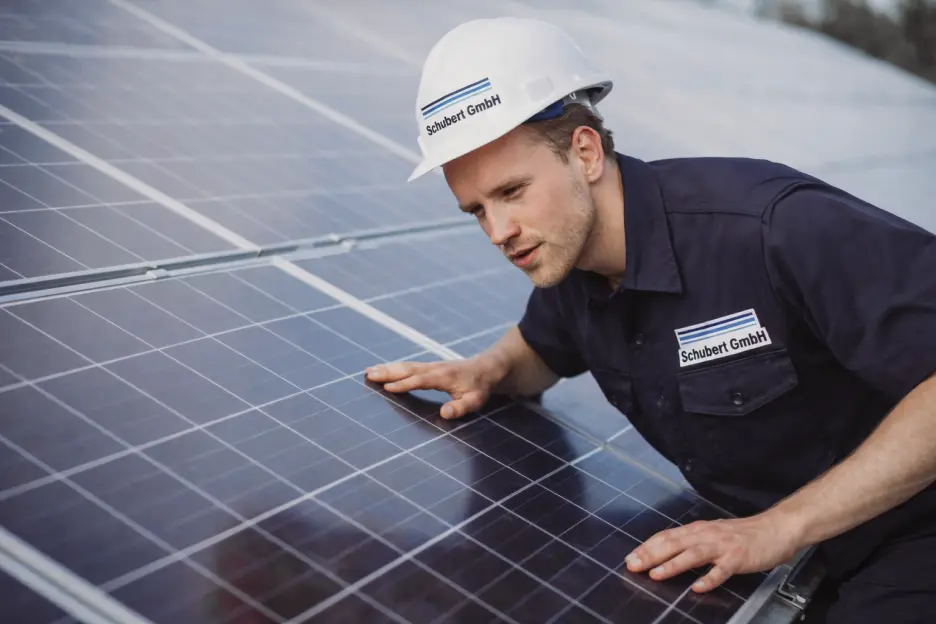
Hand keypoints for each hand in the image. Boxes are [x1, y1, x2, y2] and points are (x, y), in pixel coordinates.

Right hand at [365, 357, 496, 419]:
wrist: (487, 368)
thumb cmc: (480, 387)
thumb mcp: (475, 401)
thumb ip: (460, 408)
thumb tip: (444, 413)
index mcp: (443, 376)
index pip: (420, 380)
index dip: (404, 384)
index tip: (387, 387)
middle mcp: (434, 368)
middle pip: (407, 369)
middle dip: (388, 372)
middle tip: (369, 374)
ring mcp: (431, 366)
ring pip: (406, 366)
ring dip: (387, 368)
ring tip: (368, 371)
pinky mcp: (429, 366)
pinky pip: (409, 366)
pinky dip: (394, 367)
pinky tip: (383, 370)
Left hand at [624, 512, 803, 592]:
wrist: (775, 528)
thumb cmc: (743, 534)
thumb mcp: (712, 534)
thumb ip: (692, 541)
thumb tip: (667, 551)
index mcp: (698, 530)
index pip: (667, 536)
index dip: (647, 546)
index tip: (630, 557)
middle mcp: (707, 535)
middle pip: (674, 543)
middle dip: (651, 555)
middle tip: (633, 565)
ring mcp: (722, 546)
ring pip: (693, 554)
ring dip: (673, 564)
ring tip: (656, 574)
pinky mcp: (739, 558)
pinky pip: (722, 570)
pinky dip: (709, 579)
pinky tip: (697, 587)